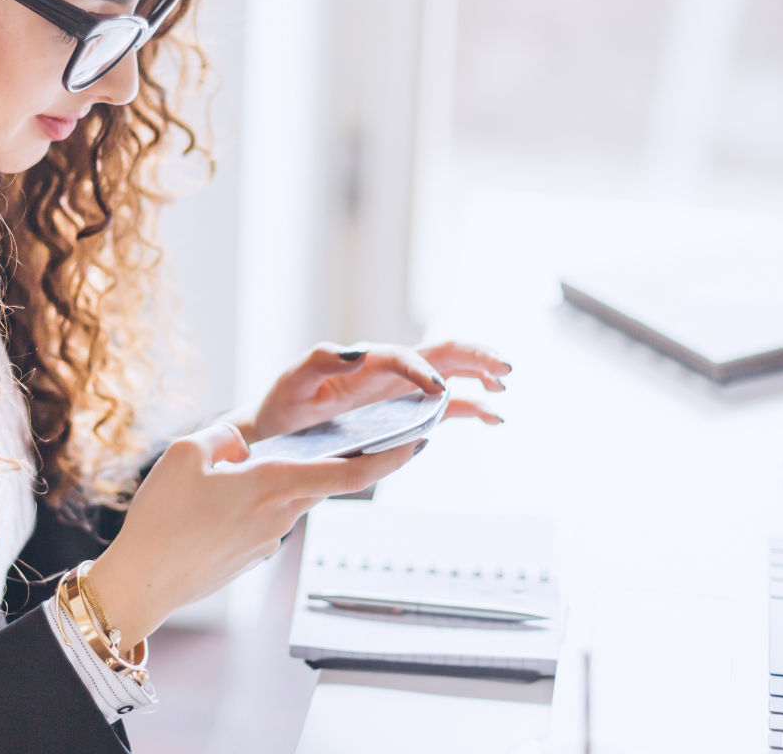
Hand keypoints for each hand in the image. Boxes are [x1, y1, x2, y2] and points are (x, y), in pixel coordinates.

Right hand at [86, 422, 422, 643]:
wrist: (142, 584)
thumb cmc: (162, 519)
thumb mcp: (186, 452)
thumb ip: (225, 436)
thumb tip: (244, 446)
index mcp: (274, 484)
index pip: (349, 472)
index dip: (389, 459)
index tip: (418, 444)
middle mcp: (282, 515)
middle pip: (320, 481)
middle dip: (328, 460)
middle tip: (322, 442)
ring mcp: (269, 540)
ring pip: (285, 497)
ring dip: (268, 482)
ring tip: (214, 481)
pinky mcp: (252, 555)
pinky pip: (261, 518)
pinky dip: (247, 506)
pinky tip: (206, 509)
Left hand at [237, 339, 512, 443]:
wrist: (278, 431)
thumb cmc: (283, 406)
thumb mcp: (291, 382)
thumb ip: (319, 362)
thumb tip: (356, 351)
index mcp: (364, 361)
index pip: (402, 356)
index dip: (421, 370)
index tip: (438, 389)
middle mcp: (388, 370)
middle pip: (439, 353)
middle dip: (474, 356)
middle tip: (504, 367)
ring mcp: (400, 390)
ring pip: (450, 374)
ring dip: (480, 376)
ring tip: (505, 384)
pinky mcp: (405, 411)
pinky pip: (446, 406)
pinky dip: (472, 408)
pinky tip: (494, 415)